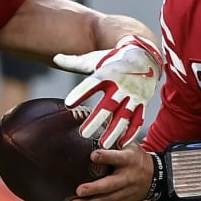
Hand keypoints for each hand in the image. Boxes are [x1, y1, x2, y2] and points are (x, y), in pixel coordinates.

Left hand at [51, 32, 161, 148]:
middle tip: (84, 134)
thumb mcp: (95, 59)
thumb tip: (55, 58)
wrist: (145, 56)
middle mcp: (122, 85)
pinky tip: (122, 143)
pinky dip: (131, 132)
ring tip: (103, 144)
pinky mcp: (142, 102)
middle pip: (108, 104)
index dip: (80, 93)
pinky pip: (138, 119)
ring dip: (114, 131)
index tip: (68, 104)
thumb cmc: (114, 60)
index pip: (92, 83)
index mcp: (108, 73)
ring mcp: (133, 95)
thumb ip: (75, 62)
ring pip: (124, 115)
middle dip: (97, 120)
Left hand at [67, 145, 154, 200]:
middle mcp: (128, 177)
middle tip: (79, 190)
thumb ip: (114, 138)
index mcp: (129, 159)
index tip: (93, 155)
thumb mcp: (129, 144)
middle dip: (95, 189)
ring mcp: (126, 193)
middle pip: (111, 184)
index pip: (118, 157)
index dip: (106, 156)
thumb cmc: (134, 156)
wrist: (155, 176)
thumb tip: (94, 121)